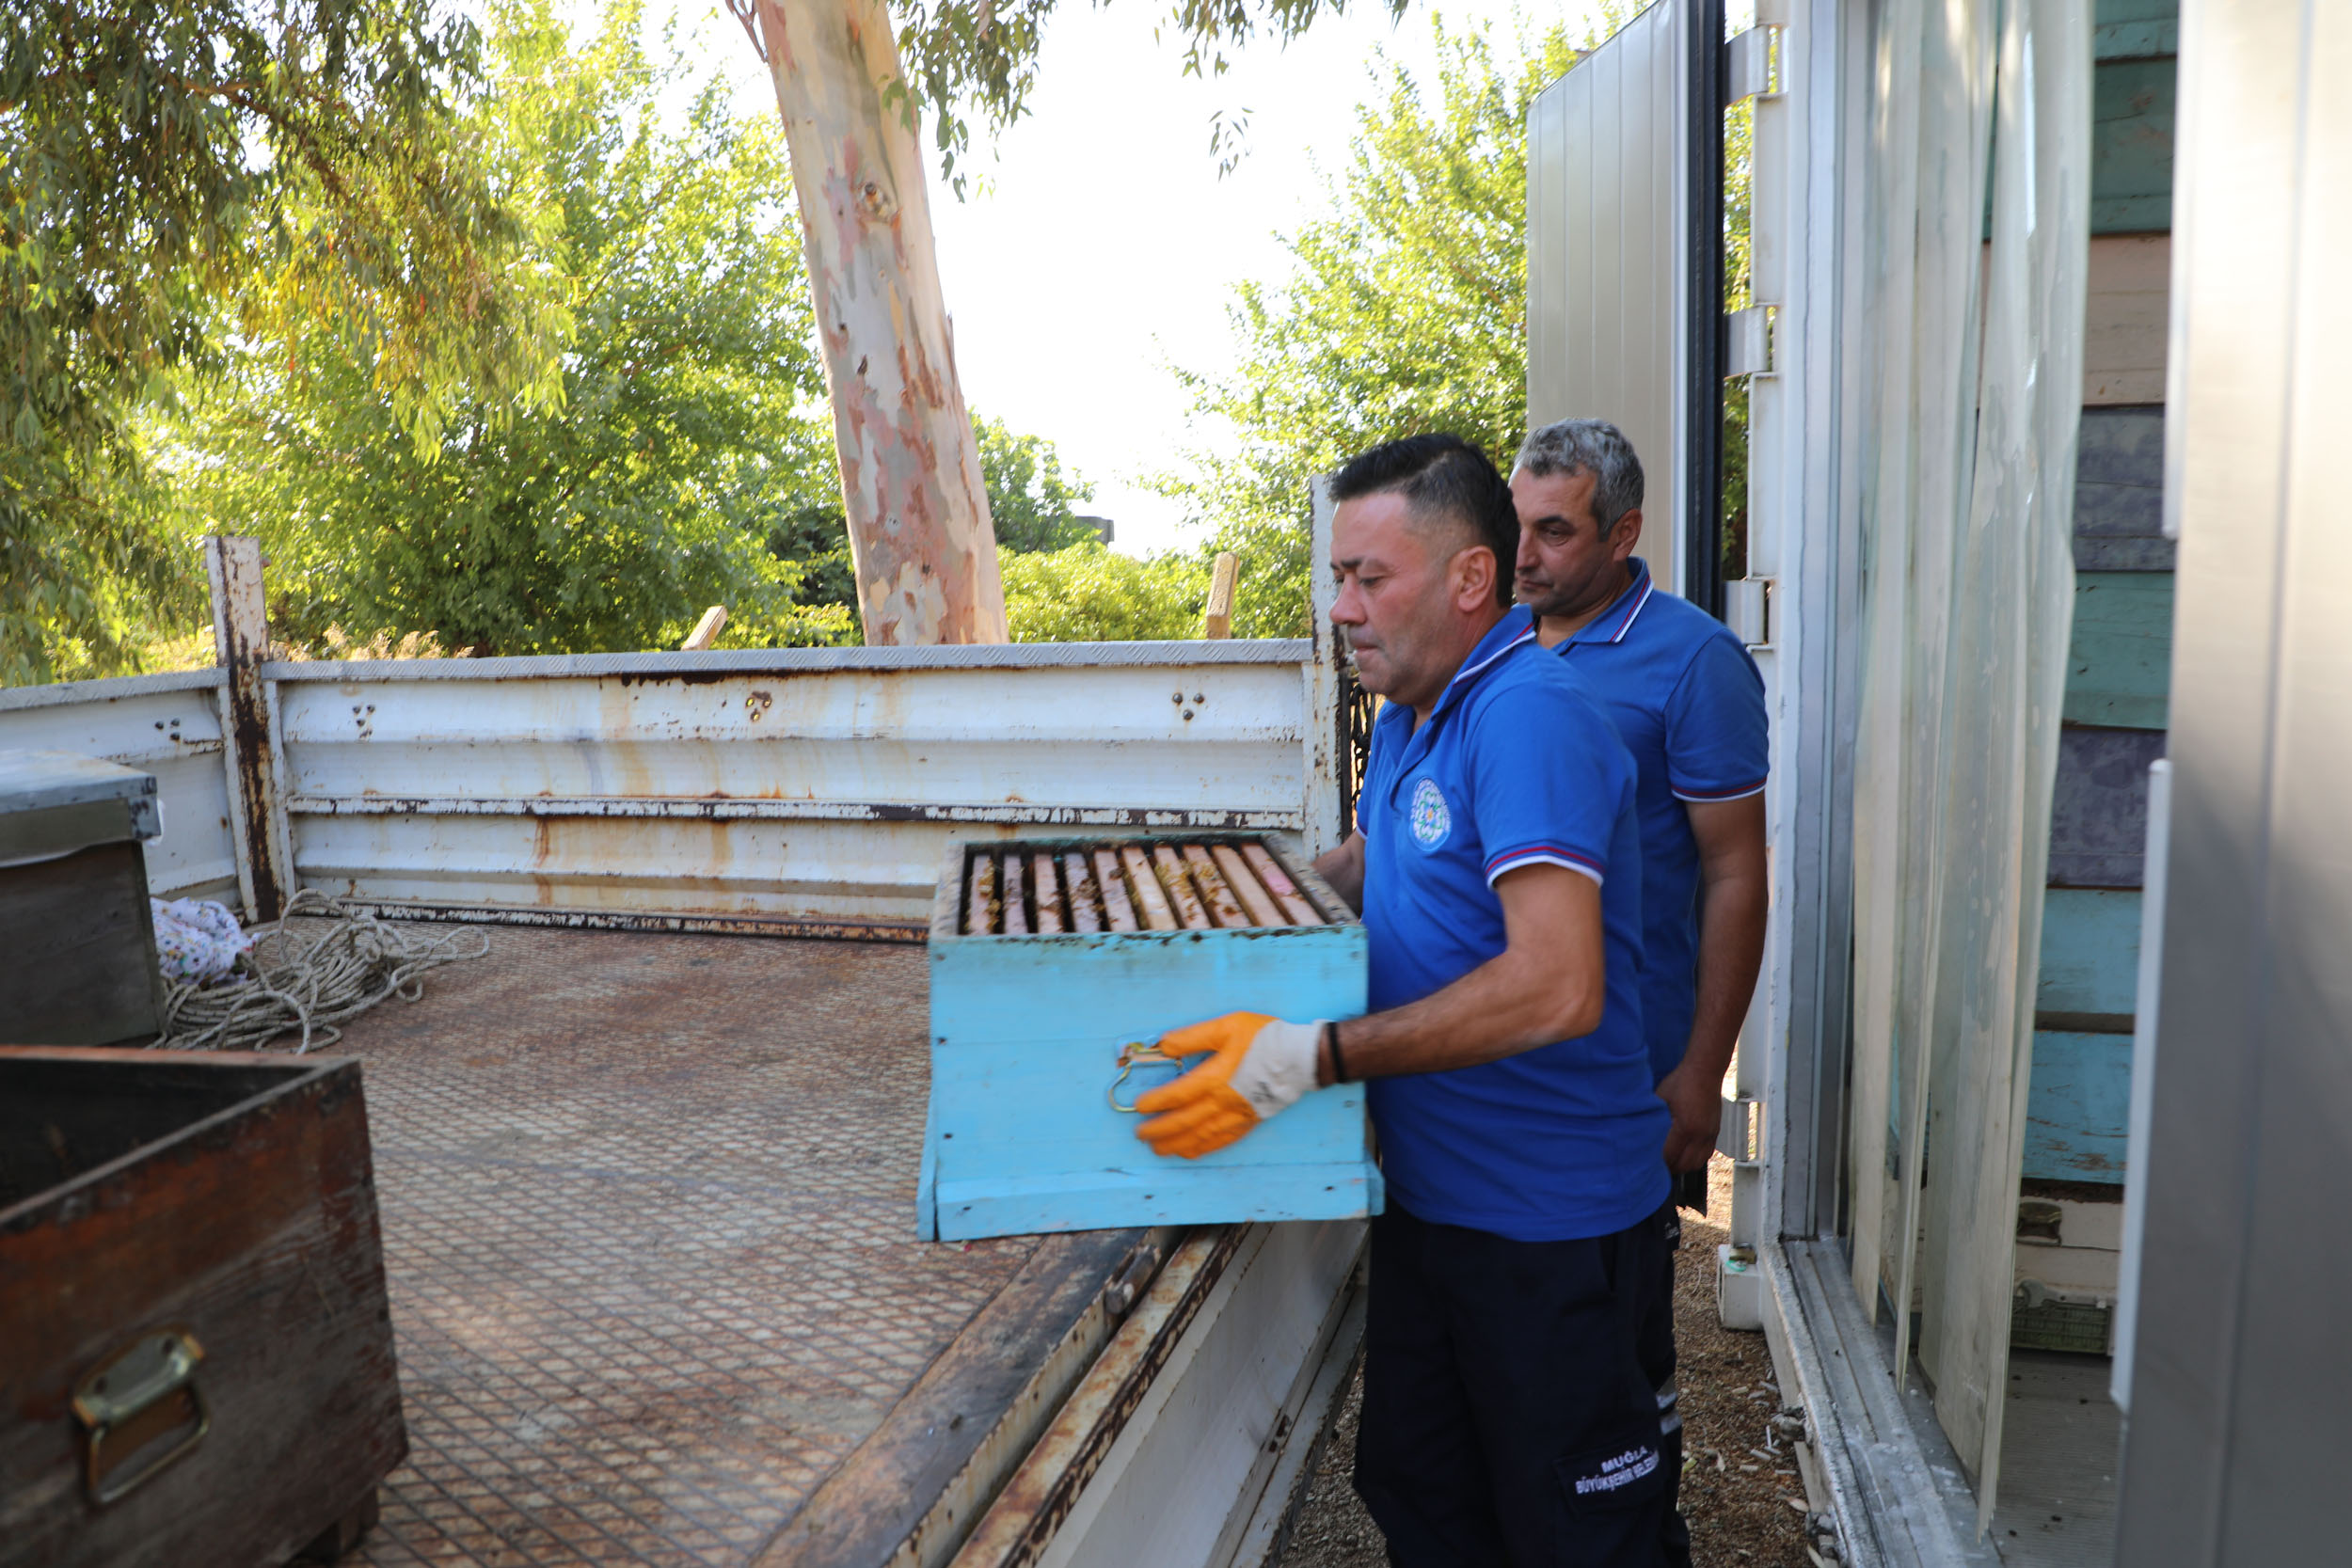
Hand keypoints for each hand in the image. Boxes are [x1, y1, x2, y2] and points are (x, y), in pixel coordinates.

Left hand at [1135, 1012, 1322, 1158]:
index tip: (1139, 1107)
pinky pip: (1221, 1140)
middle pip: (1184, 1122)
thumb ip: (1193, 1037)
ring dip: (1177, 1144)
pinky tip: (1191, 1152)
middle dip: (1160, 1130)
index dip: (1155, 1103)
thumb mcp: (1226, 1027)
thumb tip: (1164, 1045)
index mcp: (1215, 1078)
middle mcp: (1223, 1102)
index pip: (1177, 1095)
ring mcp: (1236, 1115)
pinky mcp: (1249, 1121)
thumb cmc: (1264, 1039)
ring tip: (1159, 1149)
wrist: (1300, 1058)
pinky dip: (1203, 1148)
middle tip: (1141, 1134)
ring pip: (1200, 1136)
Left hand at [1656, 1061, 1723, 1173]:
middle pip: (1684, 1165)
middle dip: (1670, 1168)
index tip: (1647, 1162)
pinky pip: (1706, 1155)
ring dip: (1683, 1165)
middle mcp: (1700, 1134)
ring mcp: (1710, 1134)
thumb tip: (1640, 1131)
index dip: (1658, 1162)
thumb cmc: (1681, 1082)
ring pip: (1697, 1163)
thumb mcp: (1660, 1099)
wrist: (1705, 1071)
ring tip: (1670, 1162)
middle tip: (1657, 1165)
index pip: (1670, 1156)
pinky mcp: (1715, 1132)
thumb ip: (1654, 1118)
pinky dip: (1695, 1159)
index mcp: (1685, 1127)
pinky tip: (1685, 1154)